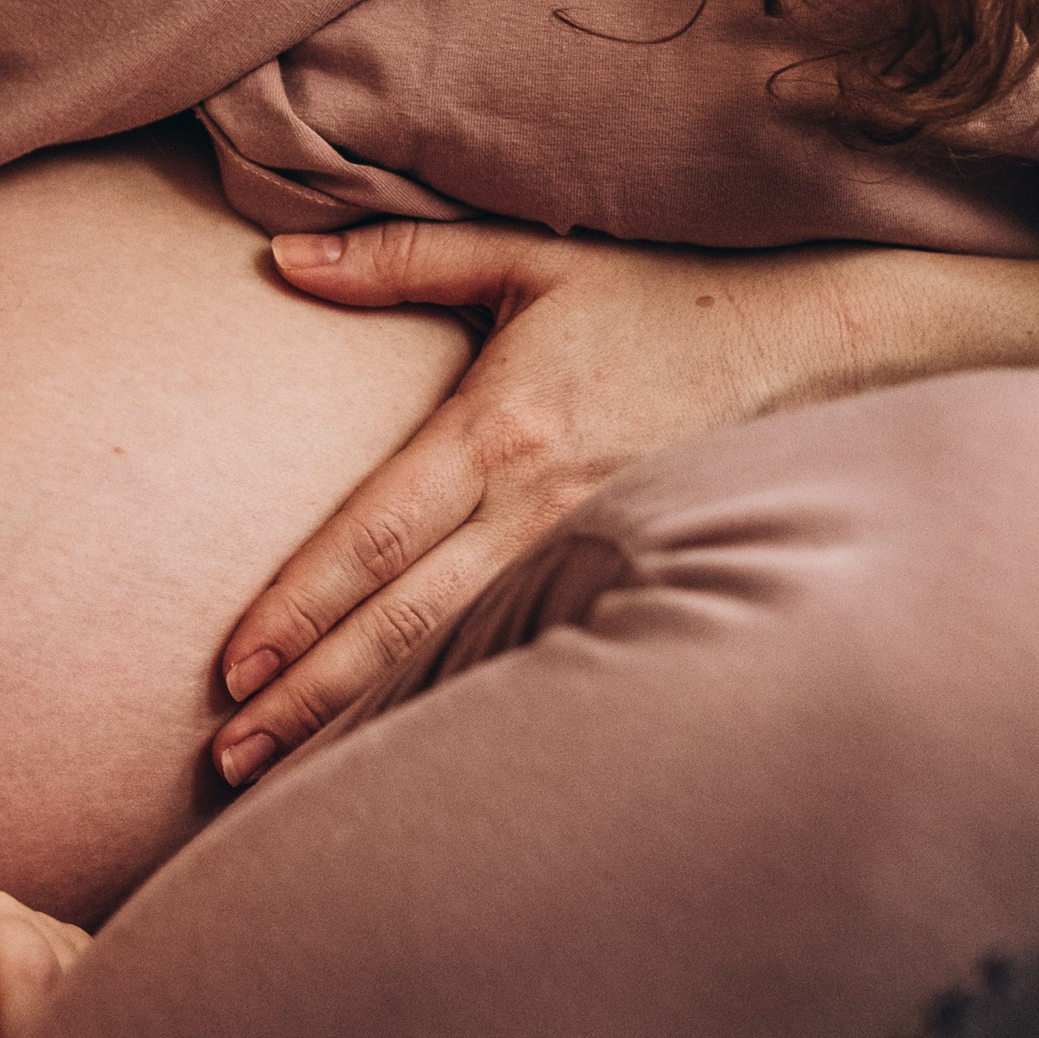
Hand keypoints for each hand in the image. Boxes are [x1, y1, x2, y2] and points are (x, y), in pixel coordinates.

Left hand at [216, 221, 879, 778]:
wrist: (810, 350)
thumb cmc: (655, 302)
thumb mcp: (526, 259)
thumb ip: (402, 258)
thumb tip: (284, 258)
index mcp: (499, 430)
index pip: (376, 536)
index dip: (301, 607)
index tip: (232, 666)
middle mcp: (539, 508)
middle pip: (405, 621)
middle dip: (312, 693)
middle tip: (228, 755)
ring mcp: (590, 558)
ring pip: (462, 658)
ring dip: (370, 722)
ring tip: (284, 779)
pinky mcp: (632, 586)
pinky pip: (531, 661)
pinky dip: (461, 715)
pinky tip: (407, 762)